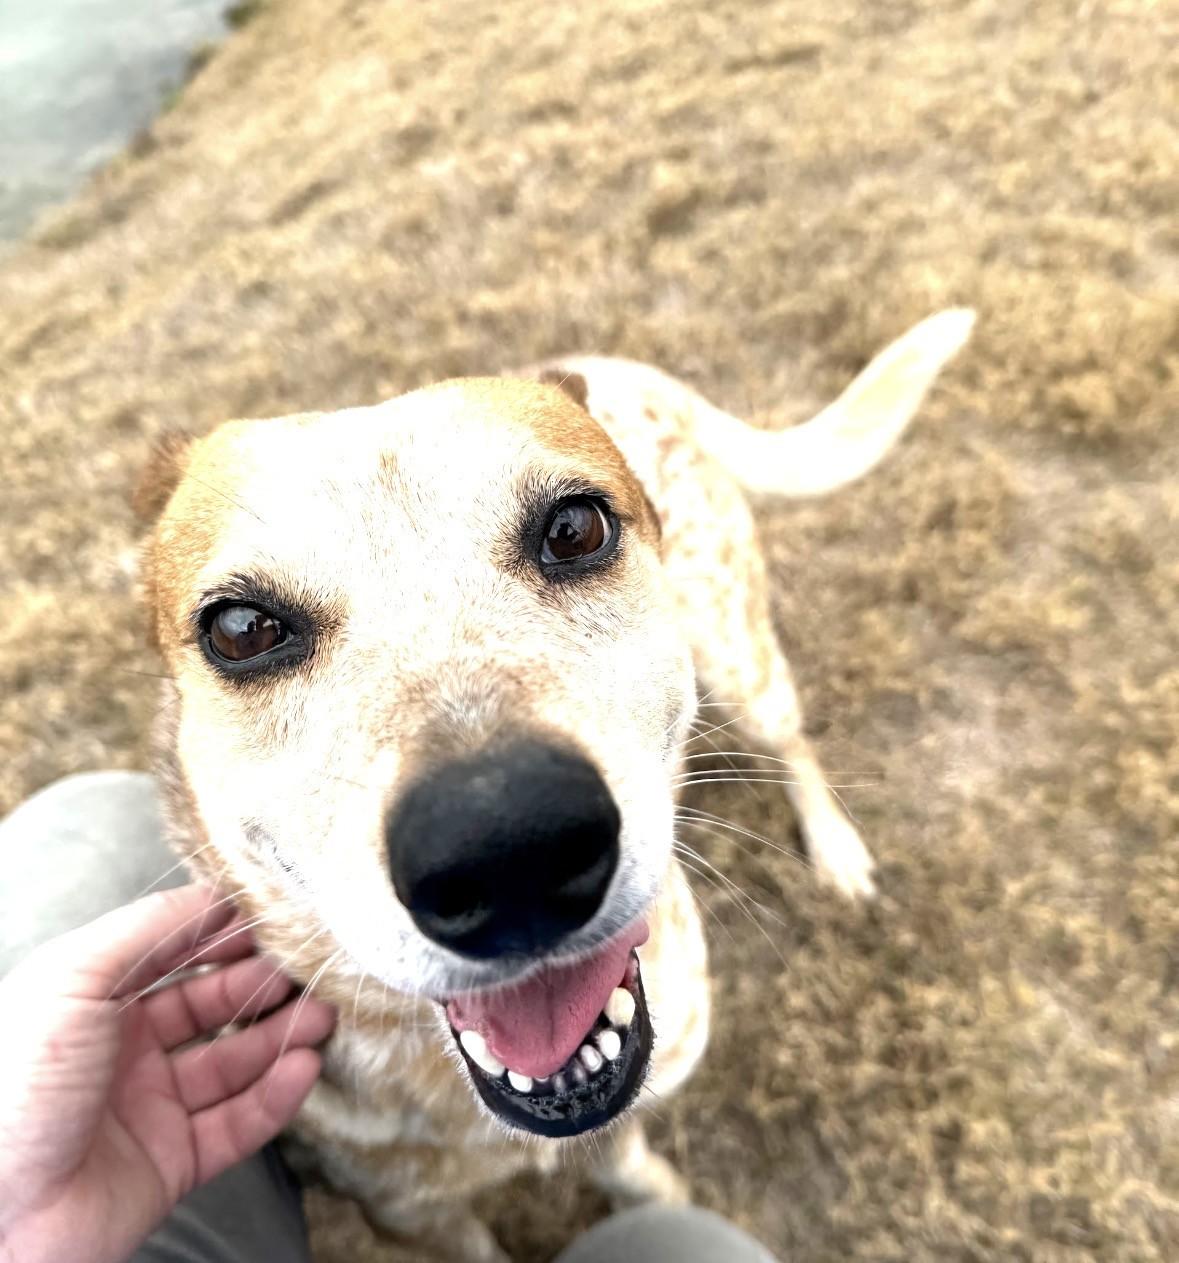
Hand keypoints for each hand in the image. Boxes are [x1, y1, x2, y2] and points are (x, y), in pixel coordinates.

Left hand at [0, 885, 335, 1262]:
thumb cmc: (17, 1085)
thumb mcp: (71, 981)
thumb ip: (147, 930)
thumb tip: (217, 895)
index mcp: (92, 1001)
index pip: (172, 953)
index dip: (222, 933)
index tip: (274, 917)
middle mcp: (124, 1049)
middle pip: (211, 1005)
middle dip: (263, 984)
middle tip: (309, 969)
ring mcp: (150, 1107)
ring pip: (232, 1062)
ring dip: (280, 1036)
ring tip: (322, 1016)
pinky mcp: (172, 1163)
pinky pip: (237, 1124)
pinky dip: (275, 1096)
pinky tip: (302, 1068)